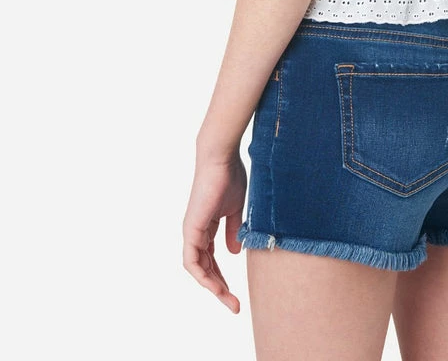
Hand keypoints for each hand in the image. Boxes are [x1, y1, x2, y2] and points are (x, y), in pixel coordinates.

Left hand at [182, 152, 246, 313]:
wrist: (221, 159)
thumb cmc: (230, 177)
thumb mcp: (235, 209)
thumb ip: (233, 231)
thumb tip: (233, 252)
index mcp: (207, 227)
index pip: (212, 259)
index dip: (223, 277)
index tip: (237, 292)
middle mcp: (196, 232)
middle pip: (205, 268)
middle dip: (219, 288)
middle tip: (234, 306)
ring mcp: (192, 231)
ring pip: (198, 269)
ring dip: (213, 287)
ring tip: (228, 300)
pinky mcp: (191, 229)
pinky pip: (192, 261)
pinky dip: (202, 275)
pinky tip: (215, 286)